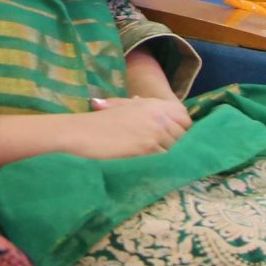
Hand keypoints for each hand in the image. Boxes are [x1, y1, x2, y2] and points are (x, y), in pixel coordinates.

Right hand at [73, 97, 192, 160]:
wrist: (80, 133)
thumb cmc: (98, 122)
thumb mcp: (119, 106)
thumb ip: (135, 104)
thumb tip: (140, 100)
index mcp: (152, 104)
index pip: (185, 118)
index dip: (183, 129)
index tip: (175, 138)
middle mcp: (158, 115)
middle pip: (185, 135)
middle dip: (179, 145)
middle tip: (166, 152)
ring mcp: (154, 131)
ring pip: (178, 149)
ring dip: (171, 156)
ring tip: (157, 161)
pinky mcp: (148, 147)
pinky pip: (167, 158)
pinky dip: (162, 164)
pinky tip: (152, 165)